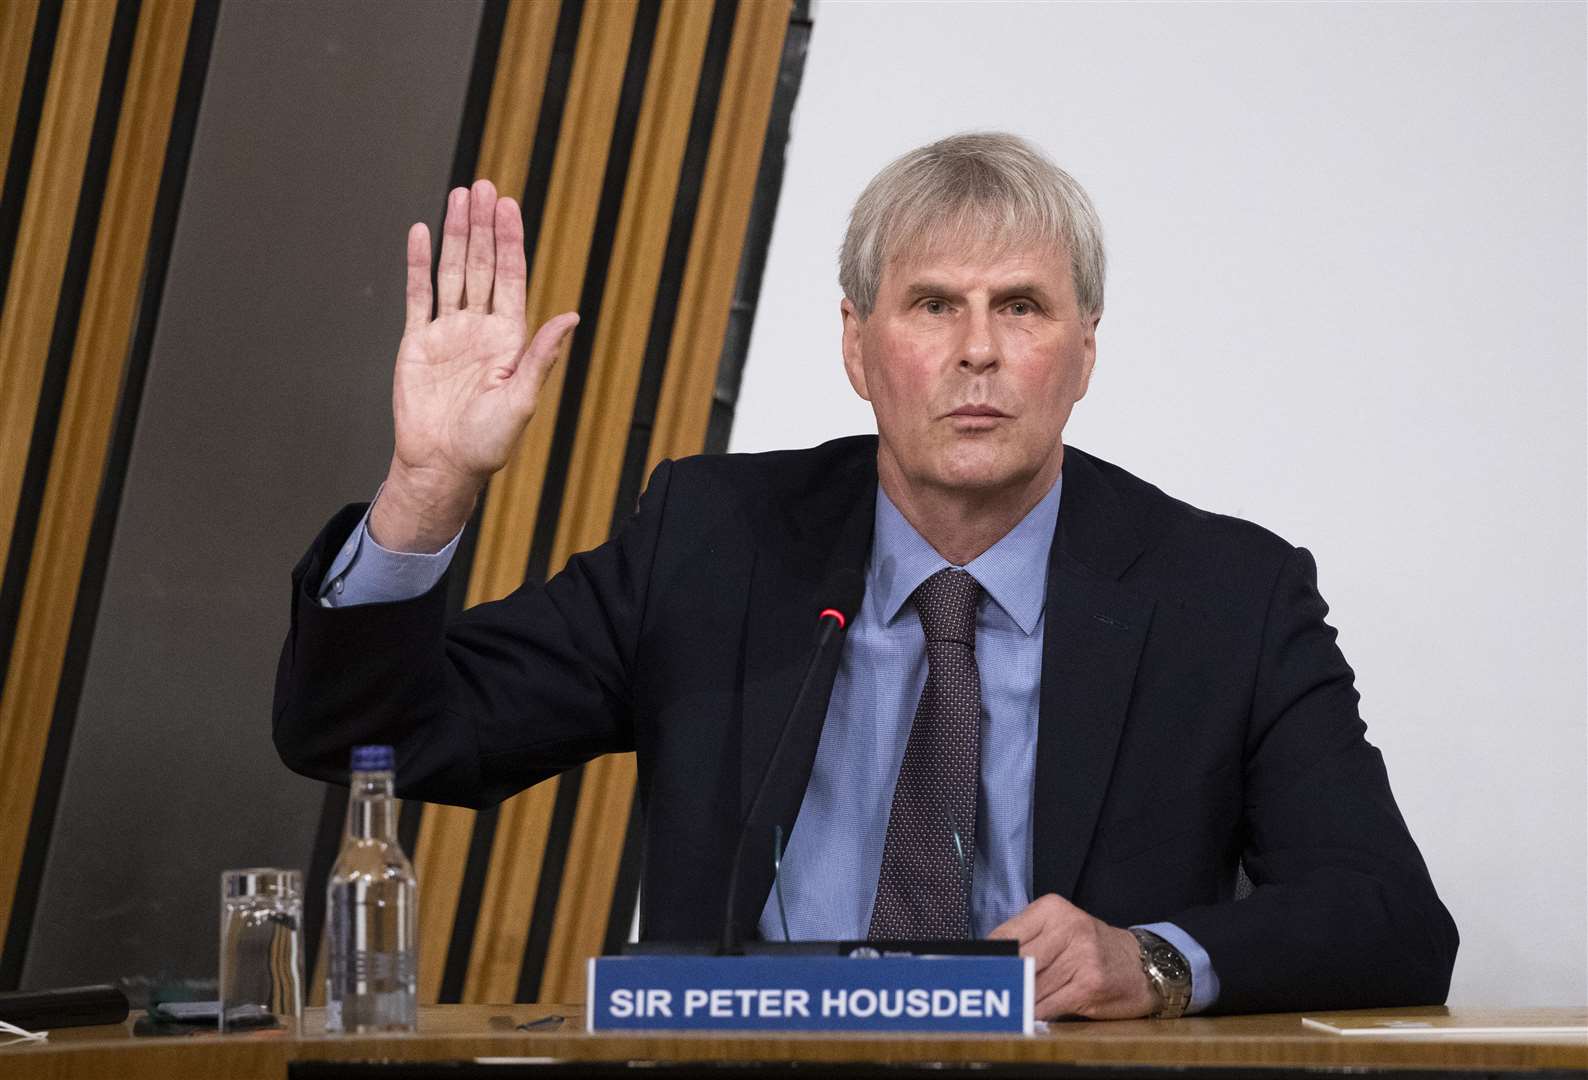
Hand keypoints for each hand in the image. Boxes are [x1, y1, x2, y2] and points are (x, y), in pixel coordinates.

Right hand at [371, 179, 578, 551]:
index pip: (510, 278)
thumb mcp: (521, 399)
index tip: (509, 207)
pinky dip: (419, 264)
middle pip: (481, 265)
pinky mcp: (417, 342)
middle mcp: (479, 328)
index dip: (510, 242)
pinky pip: (419, 295)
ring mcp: (447, 332)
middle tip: (484, 187)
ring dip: (455, 234)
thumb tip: (572, 316)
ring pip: (452, 272)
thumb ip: (542, 355)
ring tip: (459, 197)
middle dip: (483, 226)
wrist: (442, 465)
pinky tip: (423, 233)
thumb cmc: (487, 443)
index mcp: (508, 339)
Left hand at [989, 894, 1156, 1020]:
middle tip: (986, 996)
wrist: (1143, 964)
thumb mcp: (1060, 929)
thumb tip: (987, 963)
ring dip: (1017, 1003)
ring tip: (1007, 1008)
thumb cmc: (1092, 948)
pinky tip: (1031, 1017)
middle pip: (1017, 962)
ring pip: (1031, 987)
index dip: (988, 960)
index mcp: (1052, 909)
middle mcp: (1068, 928)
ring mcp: (1081, 956)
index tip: (973, 974)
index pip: (1005, 935)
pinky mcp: (1090, 984)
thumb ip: (1026, 940)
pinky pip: (1049, 1005)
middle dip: (1002, 983)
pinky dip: (1036, 1015)